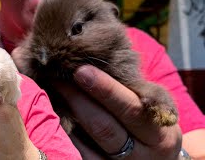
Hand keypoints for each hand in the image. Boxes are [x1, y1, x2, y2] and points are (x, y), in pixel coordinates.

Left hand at [55, 65, 182, 159]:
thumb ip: (133, 91)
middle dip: (79, 100)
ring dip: (67, 117)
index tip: (82, 70)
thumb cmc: (151, 124)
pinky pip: (79, 155)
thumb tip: (93, 64)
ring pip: (86, 146)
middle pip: (105, 128)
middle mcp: (142, 156)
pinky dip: (66, 135)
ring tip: (53, 94)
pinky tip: (55, 116)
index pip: (131, 109)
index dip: (106, 90)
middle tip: (58, 79)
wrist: (156, 158)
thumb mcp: (153, 109)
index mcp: (160, 135)